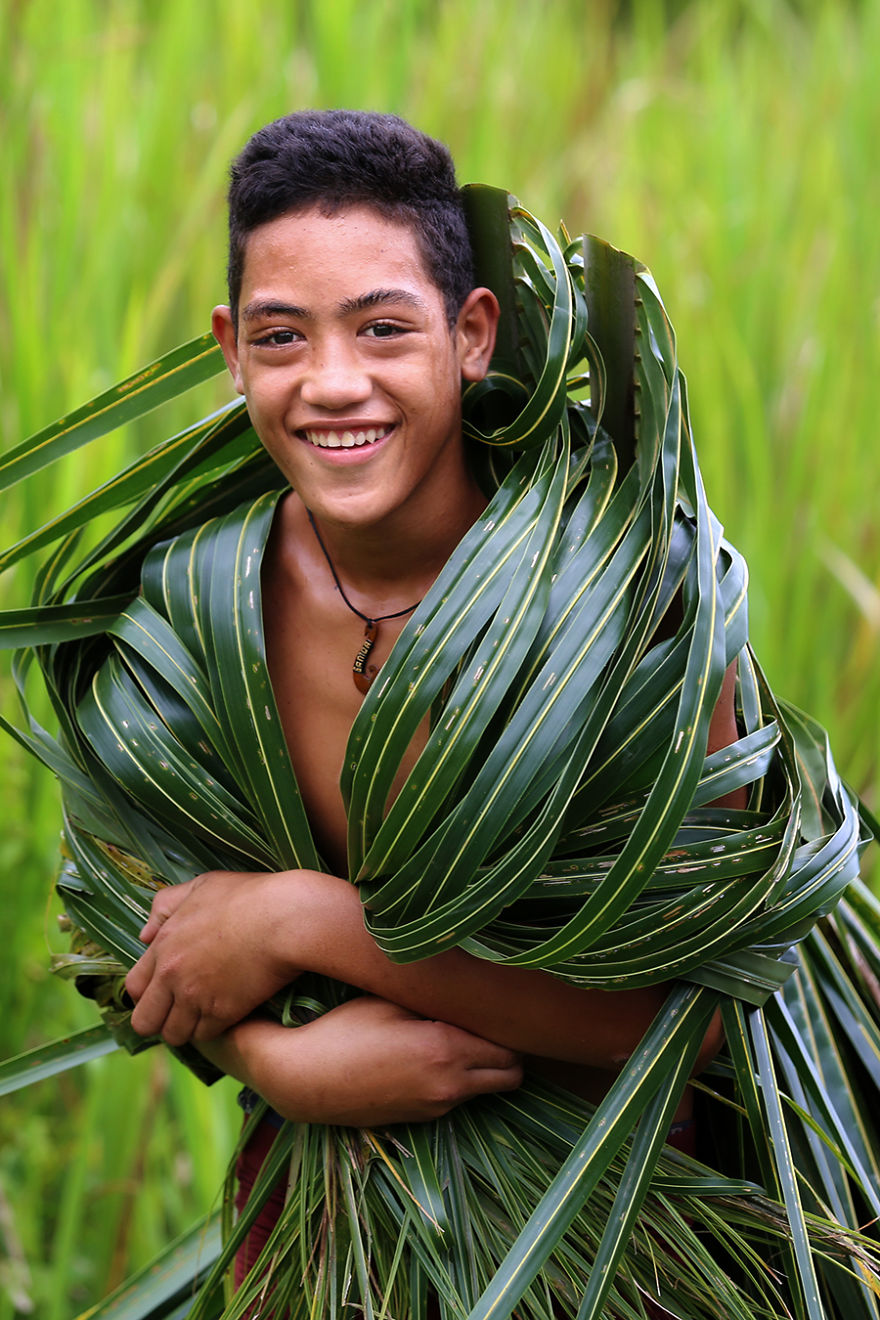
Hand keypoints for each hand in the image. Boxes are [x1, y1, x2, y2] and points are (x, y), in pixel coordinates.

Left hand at [125, 871, 301, 1044]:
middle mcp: (173, 975)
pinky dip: (213, 1030)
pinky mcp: (224, 1013)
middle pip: (144, 1021)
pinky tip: (226, 1014)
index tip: (162, 994)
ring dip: (186, 1028)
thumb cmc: (250, 896)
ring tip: (203, 1015)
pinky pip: (205, 1036)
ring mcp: (197, 997)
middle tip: (177, 1012)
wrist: (287, 919)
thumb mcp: (203, 885)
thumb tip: (145, 934)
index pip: (134, 986)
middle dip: (158, 1020)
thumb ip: (167, 905)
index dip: (146, 994)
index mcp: (165, 944)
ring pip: (174, 1035)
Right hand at [228, 997, 522, 1125]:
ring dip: (481, 1066)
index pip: (511, 1048)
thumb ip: (437, 998)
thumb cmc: (343, 1029)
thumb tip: (471, 985)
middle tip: (486, 1021)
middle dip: (507, 1051)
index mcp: (447, 1052)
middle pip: (511, 1076)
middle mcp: (450, 1087)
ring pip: (484, 1088)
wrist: (301, 1080)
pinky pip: (455, 1098)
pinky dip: (455, 1080)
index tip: (499, 1006)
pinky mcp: (418, 1120)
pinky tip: (426, 1057)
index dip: (509, 1026)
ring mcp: (435, 1108)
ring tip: (453, 1035)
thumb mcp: (391, 1000)